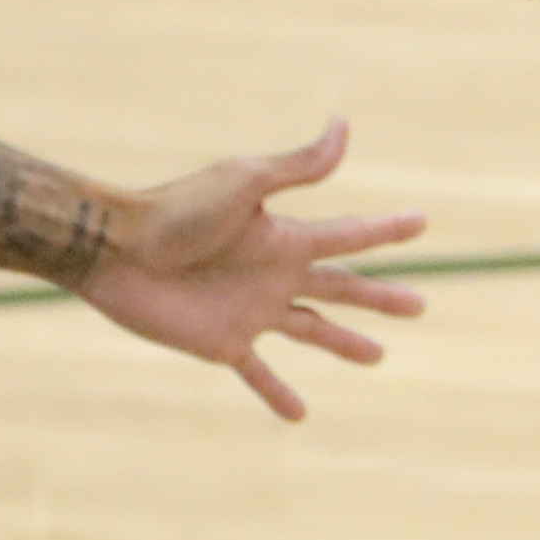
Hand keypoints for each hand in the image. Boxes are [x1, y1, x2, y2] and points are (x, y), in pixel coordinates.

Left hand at [80, 120, 426, 420]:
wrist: (118, 249)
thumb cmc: (177, 210)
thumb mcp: (244, 182)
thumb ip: (298, 167)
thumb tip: (345, 125)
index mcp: (286, 238)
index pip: (350, 236)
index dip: (387, 230)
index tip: (420, 222)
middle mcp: (276, 274)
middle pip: (343, 288)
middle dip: (381, 297)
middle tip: (420, 305)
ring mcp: (252, 311)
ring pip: (313, 331)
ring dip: (345, 344)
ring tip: (377, 356)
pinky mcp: (224, 343)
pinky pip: (259, 374)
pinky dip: (278, 393)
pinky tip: (299, 414)